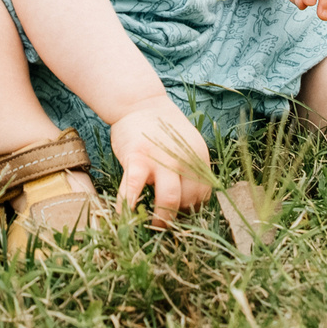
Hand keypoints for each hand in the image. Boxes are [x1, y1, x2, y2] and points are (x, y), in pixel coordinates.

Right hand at [108, 96, 212, 226]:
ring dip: (162, 219)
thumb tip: (189, 201)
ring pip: (169, 200)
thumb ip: (190, 168)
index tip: (180, 213)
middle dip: (178, 215)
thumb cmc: (161, 129)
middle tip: (166, 219)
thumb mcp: (186, 145)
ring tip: (153, 226)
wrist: (139, 102)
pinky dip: (128, 207)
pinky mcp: (137, 159)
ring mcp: (161, 159)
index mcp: (199, 157)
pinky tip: (123, 216)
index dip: (192, 208)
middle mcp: (185, 159)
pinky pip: (133, 190)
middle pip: (189, 200)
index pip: (203, 193)